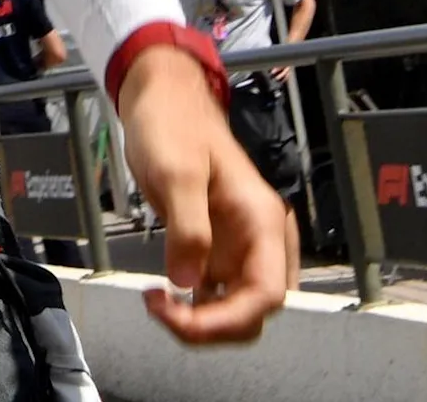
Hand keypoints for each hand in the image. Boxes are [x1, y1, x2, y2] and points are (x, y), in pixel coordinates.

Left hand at [113, 49, 293, 343]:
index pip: (268, 295)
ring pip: (236, 308)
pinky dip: (194, 306)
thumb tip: (187, 282)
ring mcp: (239, 247)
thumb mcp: (177, 173)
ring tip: (158, 302)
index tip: (183, 319)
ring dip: (202, 320)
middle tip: (161, 308)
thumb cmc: (174, 127)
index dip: (230, 320)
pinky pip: (217, 293)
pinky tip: (164, 296)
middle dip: (212, 325)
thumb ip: (187, 229)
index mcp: (262, 221)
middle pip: (254, 311)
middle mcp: (260, 240)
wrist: (163, 100)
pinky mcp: (218, 249)